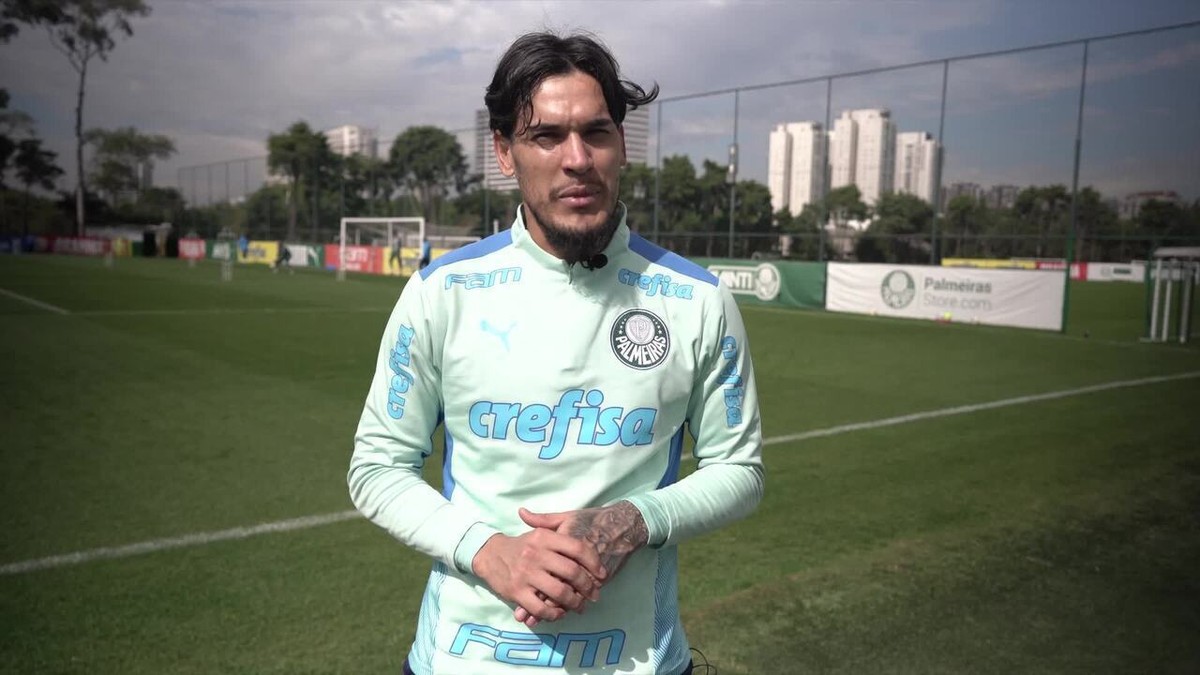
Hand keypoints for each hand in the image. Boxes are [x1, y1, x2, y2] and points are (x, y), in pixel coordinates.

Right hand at [472, 522, 606, 623]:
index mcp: (544, 537)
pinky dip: (554, 614)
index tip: (602, 575)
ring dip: (574, 603)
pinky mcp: (517, 592)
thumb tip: (587, 534)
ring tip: (580, 606)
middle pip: (572, 573)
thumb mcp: (538, 531)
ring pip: (560, 593)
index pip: (578, 548)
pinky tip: (559, 613)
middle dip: (588, 587)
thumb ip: (560, 529)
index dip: (594, 563)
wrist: (490, 554)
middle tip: (593, 594)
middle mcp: (536, 554)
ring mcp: (526, 574)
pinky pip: (541, 609)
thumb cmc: (521, 545)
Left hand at [513, 501, 648, 626]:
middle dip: (539, 603)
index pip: (543, 566)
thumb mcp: (567, 517)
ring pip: (569, 594)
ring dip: (554, 609)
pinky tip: (562, 613)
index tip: (517, 591)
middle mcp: (573, 559)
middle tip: (527, 617)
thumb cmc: (592, 520)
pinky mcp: (599, 579)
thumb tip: (521, 513)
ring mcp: (587, 571)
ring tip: (539, 619)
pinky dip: (573, 605)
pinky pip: (584, 595)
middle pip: (553, 585)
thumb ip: (543, 519)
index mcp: (561, 542)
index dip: (530, 582)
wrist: (622, 526)